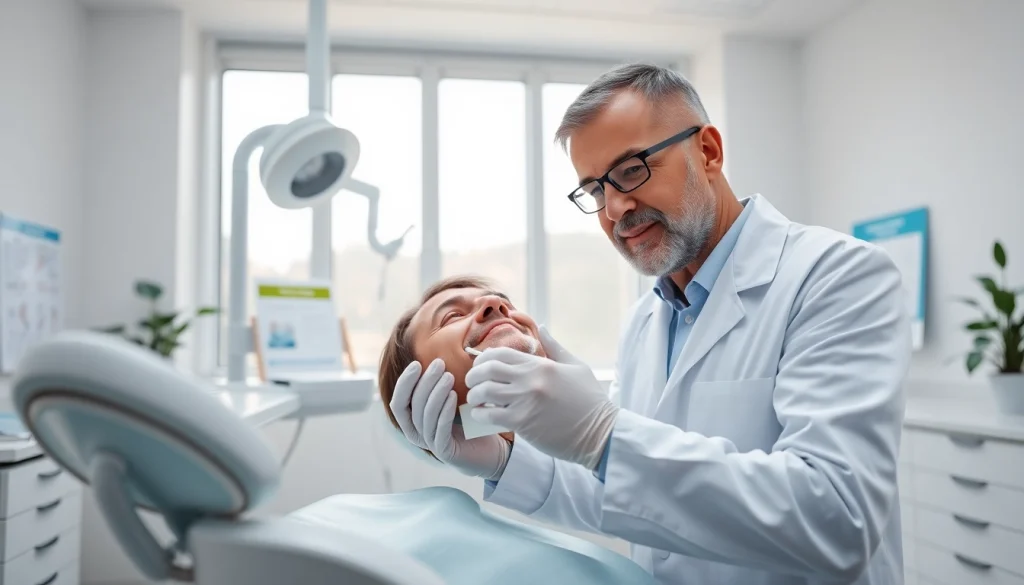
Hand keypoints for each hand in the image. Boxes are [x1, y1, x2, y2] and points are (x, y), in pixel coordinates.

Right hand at [390, 359, 510, 479]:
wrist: (490, 449)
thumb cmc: (468, 422)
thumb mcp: (451, 401)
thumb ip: (439, 386)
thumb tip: (436, 357)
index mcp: (413, 422)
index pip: (398, 402)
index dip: (404, 383)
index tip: (417, 364)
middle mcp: (417, 433)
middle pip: (412, 406)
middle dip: (424, 382)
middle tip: (440, 364)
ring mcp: (429, 443)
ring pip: (425, 416)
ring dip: (436, 393)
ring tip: (449, 376)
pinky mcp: (444, 451)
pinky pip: (440, 429)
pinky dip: (445, 411)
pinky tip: (454, 395)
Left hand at [464, 327, 616, 468]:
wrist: (600, 433)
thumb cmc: (590, 400)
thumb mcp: (576, 366)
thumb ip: (555, 347)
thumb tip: (542, 327)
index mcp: (541, 364)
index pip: (501, 353)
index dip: (484, 358)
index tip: (481, 366)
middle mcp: (530, 379)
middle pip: (488, 369)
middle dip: (474, 375)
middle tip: (471, 382)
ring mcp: (525, 401)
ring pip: (485, 391)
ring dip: (474, 395)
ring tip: (475, 400)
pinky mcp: (523, 422)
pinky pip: (490, 414)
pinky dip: (480, 414)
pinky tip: (481, 414)